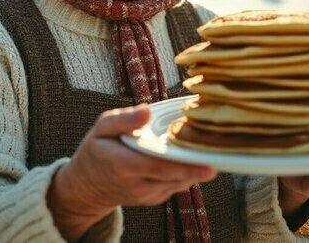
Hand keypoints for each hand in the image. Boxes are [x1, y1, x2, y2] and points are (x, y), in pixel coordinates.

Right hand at [47, 105, 216, 240]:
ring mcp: (146, 196)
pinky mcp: (154, 199)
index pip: (158, 166)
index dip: (185, 165)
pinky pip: (176, 186)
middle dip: (199, 167)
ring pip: (180, 183)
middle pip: (175, 177)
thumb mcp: (101, 128)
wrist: (87, 186)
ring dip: (197, 170)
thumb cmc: (96, 150)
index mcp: (122, 165)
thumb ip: (122, 119)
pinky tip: (197, 159)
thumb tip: (146, 110)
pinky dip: (188, 173)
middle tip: (221, 154)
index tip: (208, 161)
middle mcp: (136, 185)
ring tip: (214, 151)